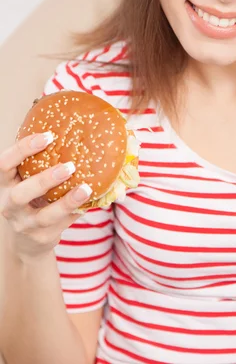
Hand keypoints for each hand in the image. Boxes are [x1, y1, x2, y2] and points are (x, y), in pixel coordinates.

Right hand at [0, 132, 91, 261]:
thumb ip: (40, 162)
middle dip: (44, 180)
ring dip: (66, 202)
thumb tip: (78, 131)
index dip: (23, 149)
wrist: (27, 240)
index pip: (4, 164)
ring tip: (85, 188)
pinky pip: (62, 224)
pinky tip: (90, 200)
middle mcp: (9, 204)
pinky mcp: (41, 237)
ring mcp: (24, 224)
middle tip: (69, 166)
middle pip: (20, 194)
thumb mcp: (27, 179)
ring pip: (43, 216)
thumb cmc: (32, 197)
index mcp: (4, 183)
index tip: (48, 136)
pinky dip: (77, 211)